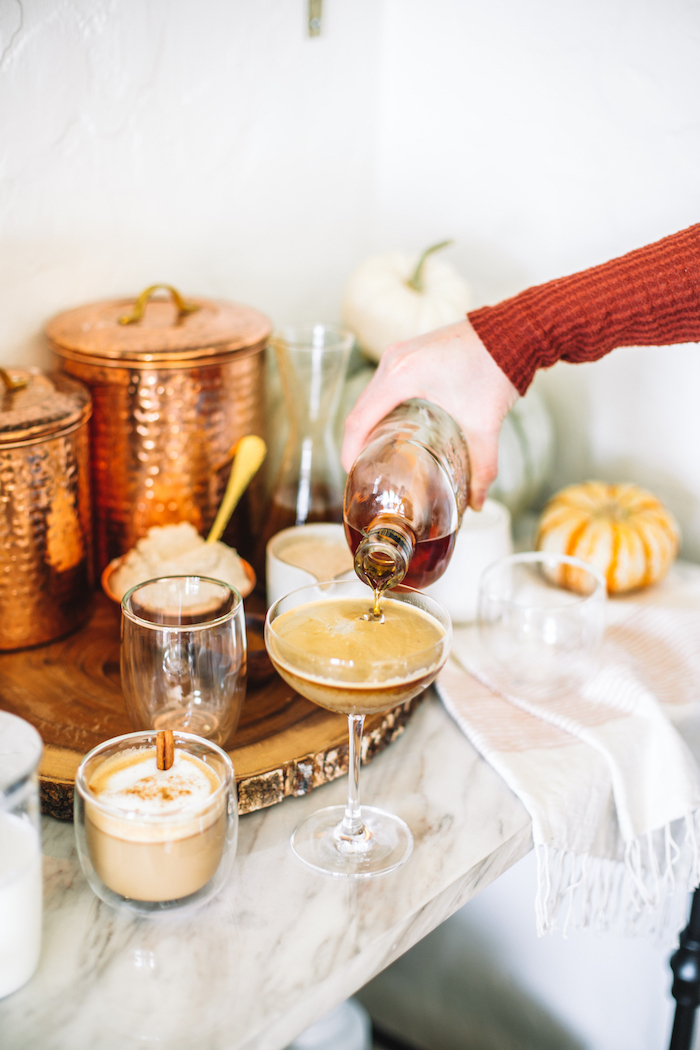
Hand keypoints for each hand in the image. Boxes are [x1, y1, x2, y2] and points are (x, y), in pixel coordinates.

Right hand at [341, 319, 518, 510]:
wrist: (515, 331)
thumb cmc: (496, 368)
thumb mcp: (485, 425)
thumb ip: (482, 468)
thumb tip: (479, 503)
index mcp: (401, 375)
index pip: (359, 419)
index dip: (350, 451)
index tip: (353, 476)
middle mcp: (393, 361)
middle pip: (360, 409)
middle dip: (357, 442)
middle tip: (365, 472)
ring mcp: (399, 353)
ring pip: (370, 396)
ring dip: (367, 424)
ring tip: (374, 454)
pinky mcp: (409, 352)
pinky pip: (383, 385)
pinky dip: (380, 408)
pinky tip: (391, 428)